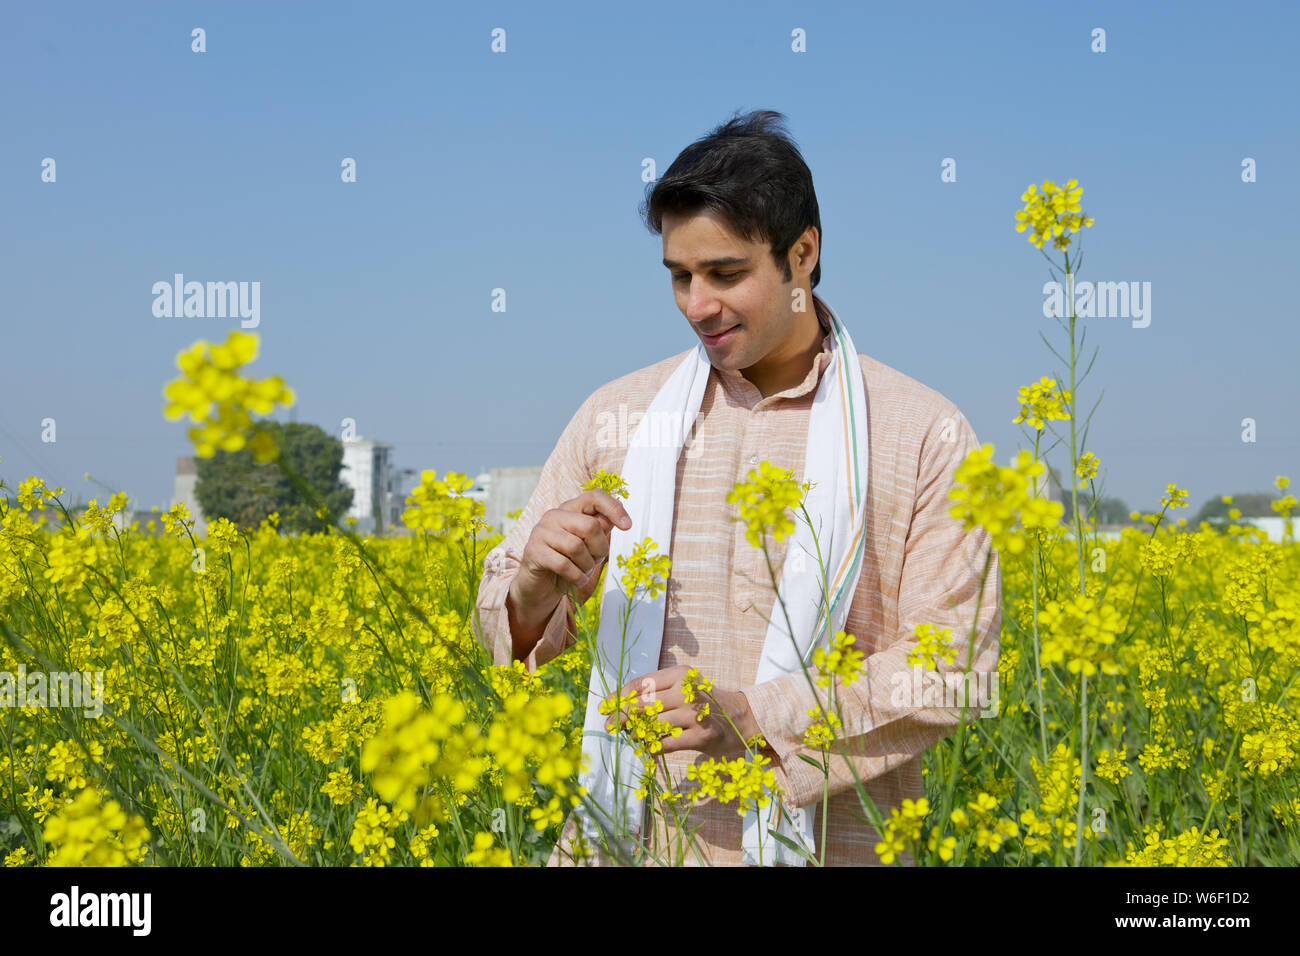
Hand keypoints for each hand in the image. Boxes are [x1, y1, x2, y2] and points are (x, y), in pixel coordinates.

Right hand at [510, 489, 631, 617]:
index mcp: (569, 509)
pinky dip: (577, 576)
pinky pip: (564, 564)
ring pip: (577, 547)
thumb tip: (613, 519)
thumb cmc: (567, 563)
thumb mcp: (588, 546)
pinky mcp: (533, 552)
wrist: (539, 586)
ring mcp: (541, 532)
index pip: (594, 497)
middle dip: (600, 549)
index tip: (628, 526)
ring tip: (584, 571)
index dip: (614, 508)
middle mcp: (553, 516)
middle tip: (596, 561)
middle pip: (590, 526)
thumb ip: (600, 530)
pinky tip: (577, 580)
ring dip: (587, 566)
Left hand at [602, 665, 761, 760]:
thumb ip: (658, 692)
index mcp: (681, 675)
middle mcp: (687, 692)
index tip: (605, 705)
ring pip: (652, 725)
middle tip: (608, 725)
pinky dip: (650, 746)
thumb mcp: (685, 686)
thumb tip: (621, 704)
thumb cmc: (705, 701)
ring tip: (628, 735)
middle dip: (621, 716)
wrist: (742, 718)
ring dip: (635, 732)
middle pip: (643, 705)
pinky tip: (645, 746)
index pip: (642, 684)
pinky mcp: (700, 737)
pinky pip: (664, 744)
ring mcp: (694, 715)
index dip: (619, 696)